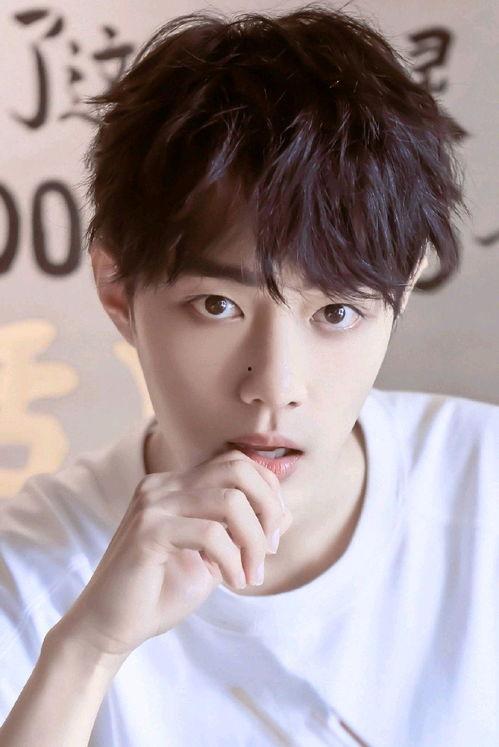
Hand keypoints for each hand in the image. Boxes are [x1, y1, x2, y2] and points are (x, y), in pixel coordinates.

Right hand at [52, 448, 292, 657]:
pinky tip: (233, 582)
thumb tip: (285, 513)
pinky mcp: (147, 532)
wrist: (109, 628)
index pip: (236, 462)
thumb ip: (243, 532)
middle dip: (267, 507)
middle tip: (269, 550)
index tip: (273, 537)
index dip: (268, 493)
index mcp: (176, 485)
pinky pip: (210, 534)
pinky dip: (233, 560)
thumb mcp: (214, 557)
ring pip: (230, 501)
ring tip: (251, 575)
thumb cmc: (160, 592)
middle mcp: (163, 485)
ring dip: (253, 542)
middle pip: (237, 468)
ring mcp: (153, 505)